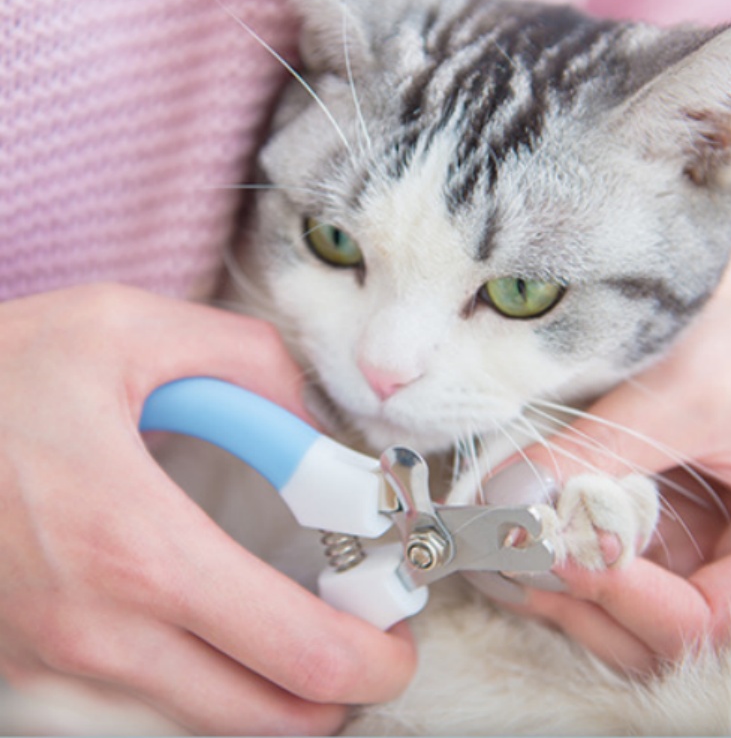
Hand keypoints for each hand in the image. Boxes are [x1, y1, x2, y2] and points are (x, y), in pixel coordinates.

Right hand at [0, 284, 414, 733]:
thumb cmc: (0, 375)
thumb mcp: (131, 328)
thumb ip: (248, 363)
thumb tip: (310, 424)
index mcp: (140, 546)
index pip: (297, 651)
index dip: (371, 657)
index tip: (395, 635)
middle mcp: (98, 630)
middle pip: (265, 716)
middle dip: (337, 688)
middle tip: (359, 638)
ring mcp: (57, 664)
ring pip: (208, 722)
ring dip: (273, 691)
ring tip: (295, 630)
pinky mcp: (29, 670)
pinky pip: (145, 707)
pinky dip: (205, 683)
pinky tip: (215, 630)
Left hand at [492, 197, 730, 673]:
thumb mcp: (690, 393)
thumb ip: (600, 452)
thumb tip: (506, 502)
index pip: (696, 617)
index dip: (625, 597)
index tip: (560, 549)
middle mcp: (717, 540)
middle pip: (641, 622)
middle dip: (574, 599)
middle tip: (507, 557)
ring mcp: (670, 513)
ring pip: (605, 588)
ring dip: (547, 577)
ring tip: (494, 542)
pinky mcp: (630, 481)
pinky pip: (582, 531)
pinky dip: (541, 533)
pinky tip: (503, 511)